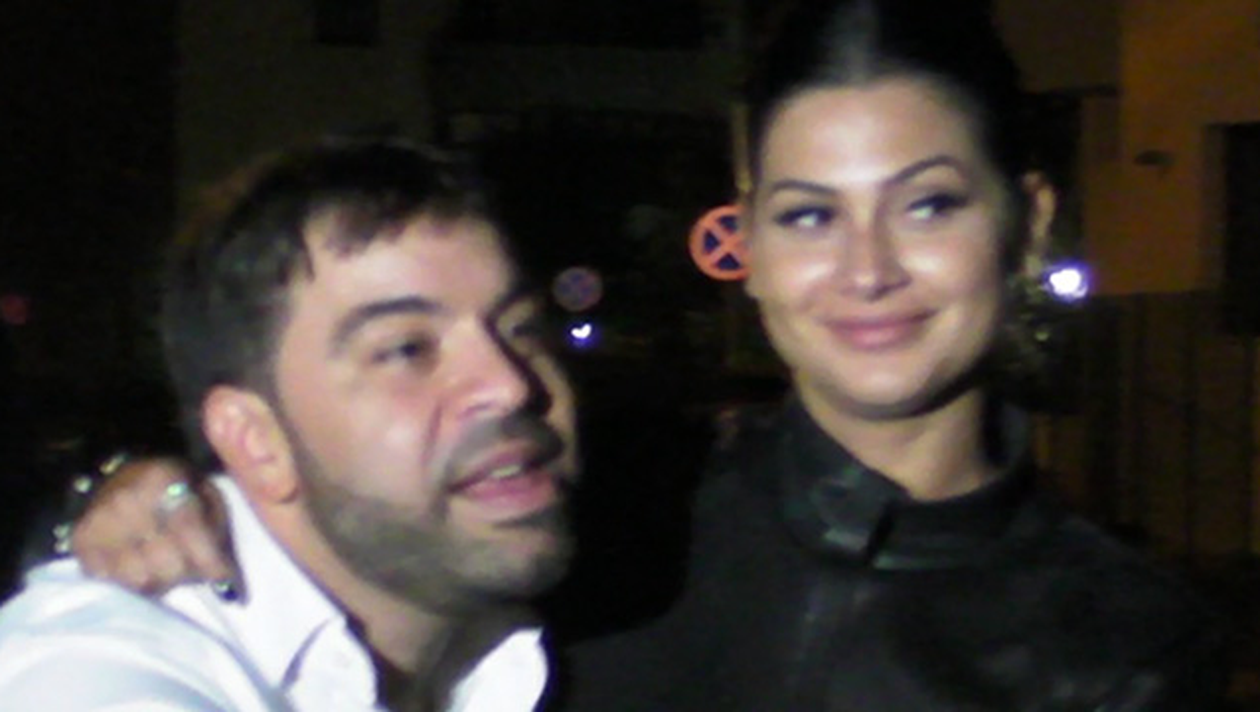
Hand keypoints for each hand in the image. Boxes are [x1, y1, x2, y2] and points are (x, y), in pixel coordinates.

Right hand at [71, 457, 237, 595]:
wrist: (118, 476)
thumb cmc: (174, 489)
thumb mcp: (205, 494)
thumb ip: (215, 531)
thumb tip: (226, 585)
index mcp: (164, 479)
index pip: (190, 531)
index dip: (212, 562)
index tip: (226, 581)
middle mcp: (126, 500)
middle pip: (167, 565)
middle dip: (186, 572)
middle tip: (190, 566)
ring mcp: (99, 522)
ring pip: (140, 581)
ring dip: (159, 581)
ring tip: (162, 563)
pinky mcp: (80, 542)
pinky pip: (112, 582)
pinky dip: (130, 580)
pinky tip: (137, 562)